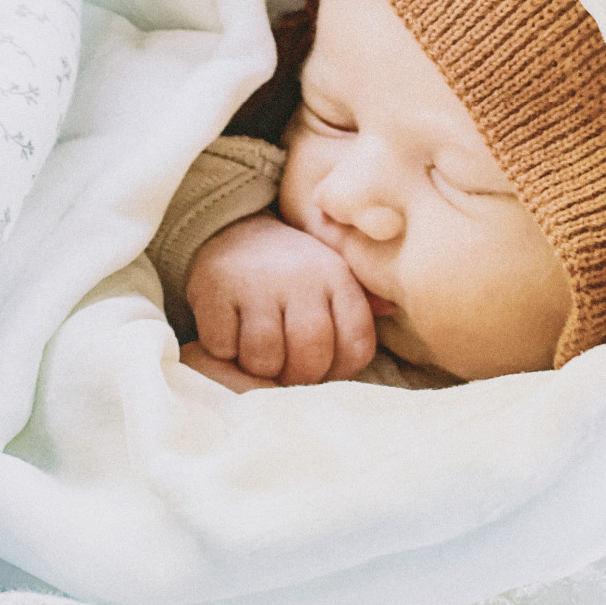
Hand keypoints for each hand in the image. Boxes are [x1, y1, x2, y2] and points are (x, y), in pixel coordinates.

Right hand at [185, 212, 375, 385]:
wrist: (233, 228)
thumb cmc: (291, 266)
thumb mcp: (331, 274)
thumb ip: (360, 300)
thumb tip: (391, 308)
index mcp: (336, 276)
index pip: (357, 345)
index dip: (342, 370)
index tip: (325, 369)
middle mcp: (300, 276)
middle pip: (310, 356)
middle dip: (299, 377)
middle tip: (287, 370)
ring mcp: (256, 283)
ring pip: (265, 358)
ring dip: (259, 368)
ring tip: (259, 353)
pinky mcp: (214, 290)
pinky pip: (224, 347)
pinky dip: (225, 351)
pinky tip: (231, 336)